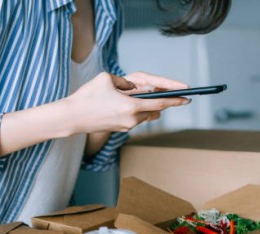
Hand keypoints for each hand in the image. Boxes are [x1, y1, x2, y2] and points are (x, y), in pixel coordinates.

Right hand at [64, 72, 189, 132]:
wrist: (72, 117)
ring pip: (146, 115)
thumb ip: (126, 81)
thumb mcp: (107, 78)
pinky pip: (135, 119)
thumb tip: (136, 87)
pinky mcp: (121, 129)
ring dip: (147, 106)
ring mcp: (127, 126)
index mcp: (131, 106)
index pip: (159, 102)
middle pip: (155, 110)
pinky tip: (129, 103)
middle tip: (171, 95)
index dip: (175, 100)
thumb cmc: (87, 96)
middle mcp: (132, 118)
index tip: (187, 99)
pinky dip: (137, 111)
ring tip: (142, 96)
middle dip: (162, 102)